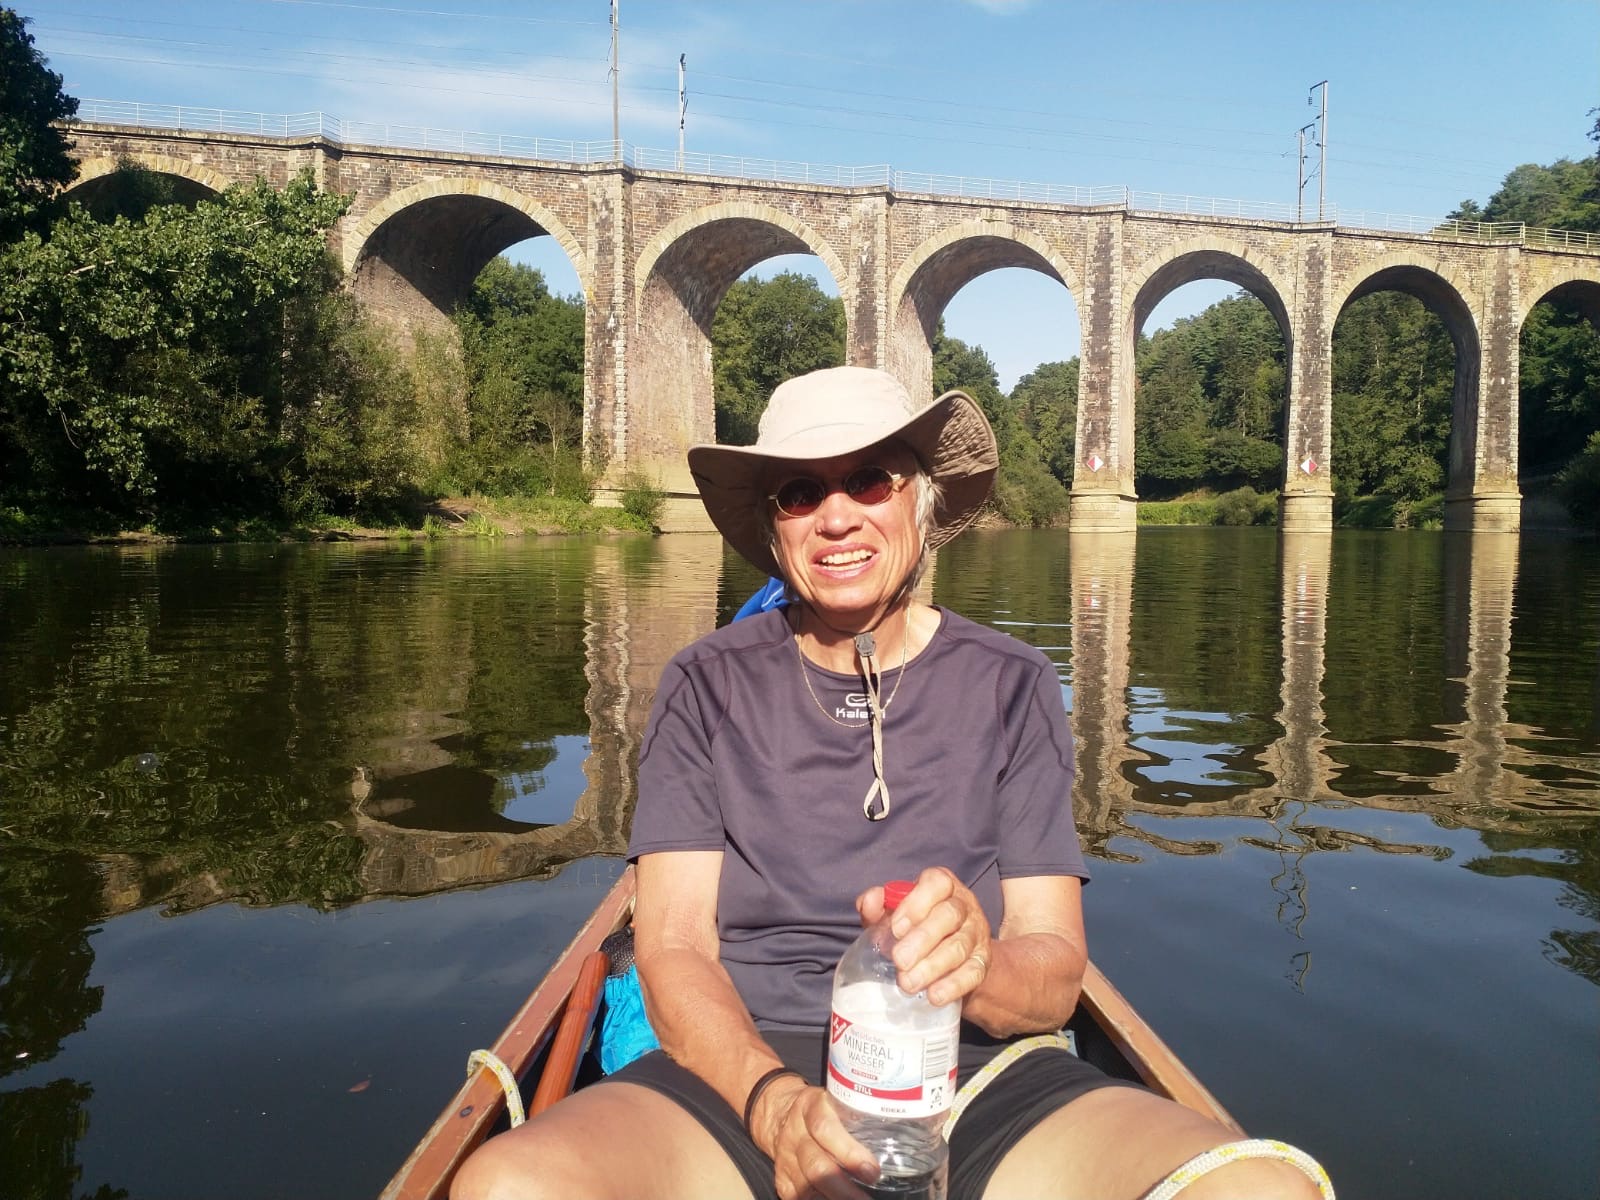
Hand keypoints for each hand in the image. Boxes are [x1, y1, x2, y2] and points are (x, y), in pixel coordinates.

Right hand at [752, 1078, 877, 1199]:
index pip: (825, 1129)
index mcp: (811, 1108)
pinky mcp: (782, 1178)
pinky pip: (798, 1196)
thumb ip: (857, 1116)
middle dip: (844, 1188)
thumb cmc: (821, 1109)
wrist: (779, 1112)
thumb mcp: (835, 1101)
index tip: (872, 1171)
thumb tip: (898, 1143)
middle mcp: (795, 1134)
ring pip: (806, 1185)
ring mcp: (787, 1158)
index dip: (849, 1152)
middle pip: (816, 1165)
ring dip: (834, 1198)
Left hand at [857, 867, 991, 1006]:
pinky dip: (953, 985)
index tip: (896, 928)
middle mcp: (963, 905)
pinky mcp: (983, 962)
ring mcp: (976, 934)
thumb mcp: (893, 915)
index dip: (916, 904)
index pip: (936, 883)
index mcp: (942, 885)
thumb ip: (878, 907)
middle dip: (923, 939)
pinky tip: (934, 996)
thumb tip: (869, 900)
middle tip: (899, 960)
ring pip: (960, 946)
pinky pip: (973, 973)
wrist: (949, 959)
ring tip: (908, 984)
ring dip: (933, 966)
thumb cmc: (913, 929)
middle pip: (949, 915)